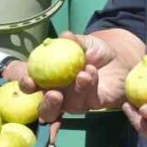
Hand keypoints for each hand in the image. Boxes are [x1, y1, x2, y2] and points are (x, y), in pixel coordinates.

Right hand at [10, 31, 133, 122]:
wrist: (120, 58)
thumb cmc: (95, 51)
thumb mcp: (83, 43)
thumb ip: (73, 41)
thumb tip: (64, 36)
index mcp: (49, 79)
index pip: (32, 86)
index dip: (26, 85)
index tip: (28, 80)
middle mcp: (60, 94)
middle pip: (46, 110)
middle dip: (47, 104)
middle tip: (54, 94)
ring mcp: (77, 101)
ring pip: (70, 106)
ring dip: (75, 90)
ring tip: (82, 73)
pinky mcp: (94, 103)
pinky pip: (90, 100)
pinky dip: (89, 86)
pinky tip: (91, 72)